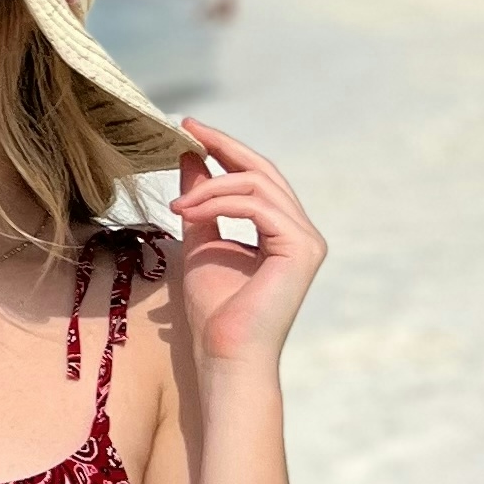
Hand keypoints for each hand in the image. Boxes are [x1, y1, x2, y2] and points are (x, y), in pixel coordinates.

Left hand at [165, 118, 327, 373]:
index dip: (225, 149)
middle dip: (223, 146)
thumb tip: (191, 158)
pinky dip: (219, 202)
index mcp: (282, 230)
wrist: (225, 354)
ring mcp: (306, 240)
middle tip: (186, 129)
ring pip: (257, 184)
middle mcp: (301, 231)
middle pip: (263, 170)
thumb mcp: (200, 241)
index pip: (256, 177)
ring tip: (177, 206)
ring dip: (210, 187)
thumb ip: (200, 200)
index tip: (189, 129)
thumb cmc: (214, 310)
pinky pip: (258, 206)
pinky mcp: (302, 249)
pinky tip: (188, 213)